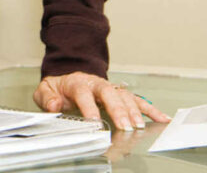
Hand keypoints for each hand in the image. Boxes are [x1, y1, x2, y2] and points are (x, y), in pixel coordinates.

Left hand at [34, 72, 170, 130]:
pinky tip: (161, 118)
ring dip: (133, 112)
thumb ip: (47, 98)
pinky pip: (137, 101)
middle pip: (109, 93)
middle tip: (124, 126)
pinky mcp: (121, 95)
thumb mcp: (45, 90)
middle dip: (118, 110)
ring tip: (139, 127)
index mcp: (77, 83)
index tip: (94, 122)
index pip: (84, 94)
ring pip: (125, 97)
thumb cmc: (59, 88)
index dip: (89, 107)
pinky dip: (151, 110)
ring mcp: (110, 89)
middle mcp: (97, 84)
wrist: (68, 79)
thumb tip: (54, 105)